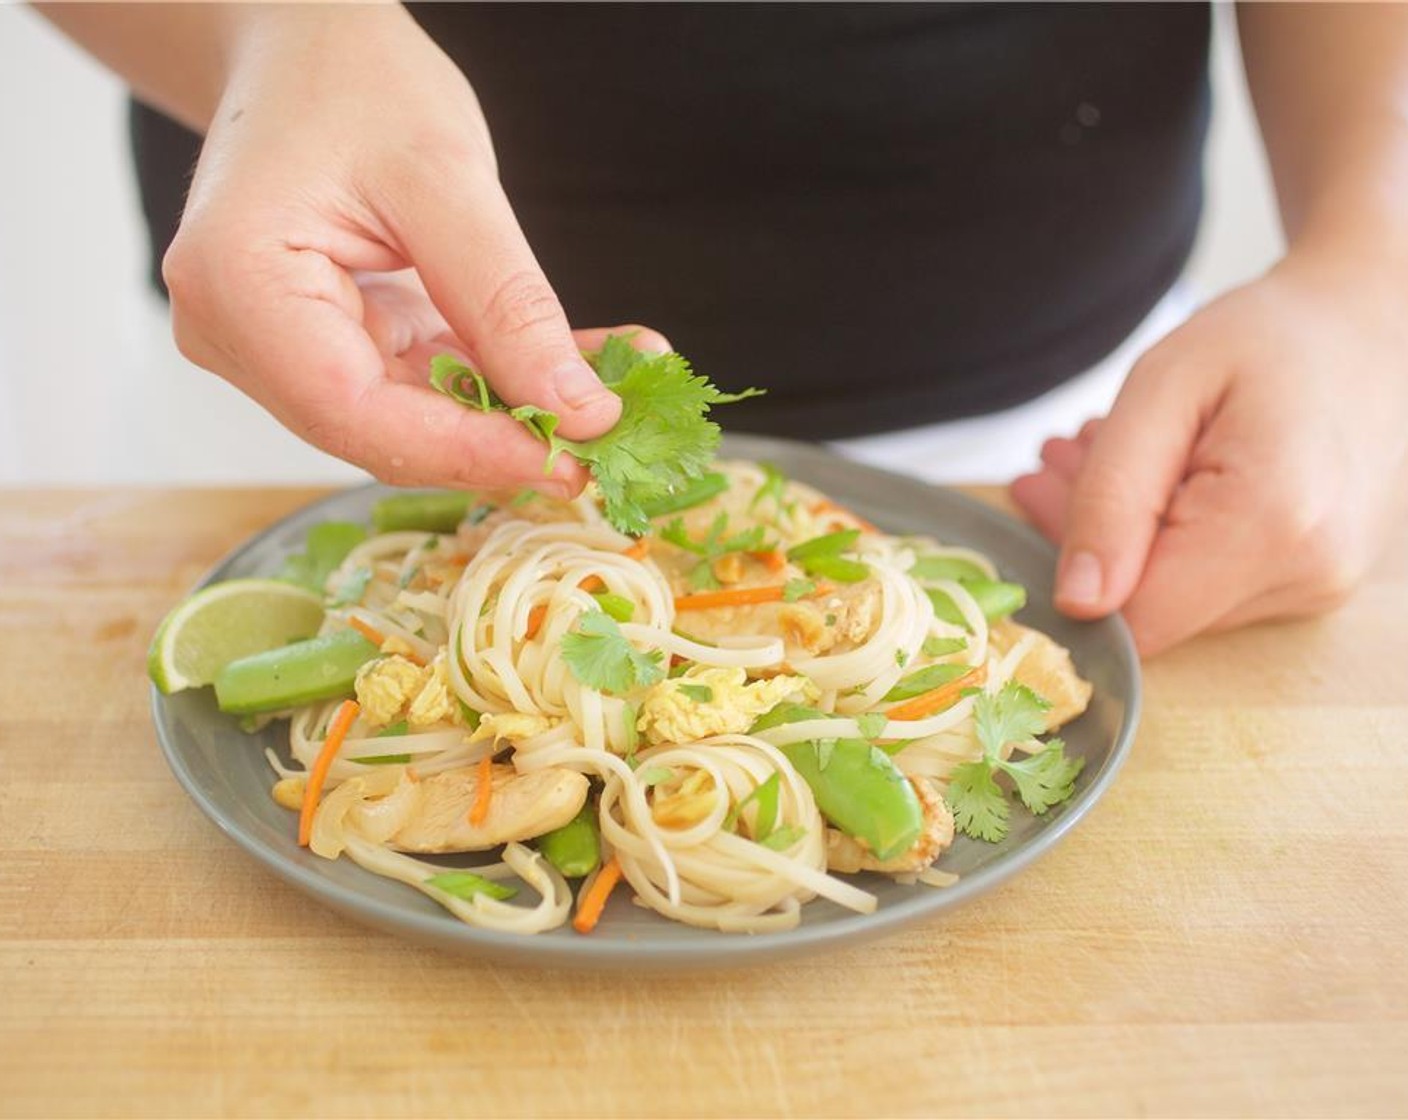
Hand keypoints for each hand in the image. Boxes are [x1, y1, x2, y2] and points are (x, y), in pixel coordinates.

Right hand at [162, 6, 661, 491]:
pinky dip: (497, 382)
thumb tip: (577, 414)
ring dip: (511, 415)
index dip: (467, 450)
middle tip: (607, 447)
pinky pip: (420, 389)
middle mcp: (236, 335)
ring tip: (608, 396)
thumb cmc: (353, 82)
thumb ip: (508, 304)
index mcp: (238, 284)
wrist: (307, 51)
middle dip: (500, 442)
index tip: (568, 462)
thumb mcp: (446, 178)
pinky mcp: (326, 349)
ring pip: (411, 422)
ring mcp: (275, 351)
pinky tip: (574, 371)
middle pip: (380, 432)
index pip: (353, 409)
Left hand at [1012, 249, 1407, 654]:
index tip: (1042, 487)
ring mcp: (1320, 587)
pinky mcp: (1315, 584)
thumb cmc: (1265, 340)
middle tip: (1062, 454)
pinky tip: (1160, 474)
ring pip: (1178, 597)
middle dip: (1094, 536)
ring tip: (1111, 450)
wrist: (1369, 328)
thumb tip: (1076, 601)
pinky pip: (1212, 584)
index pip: (1137, 615)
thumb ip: (1111, 497)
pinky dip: (1170, 536)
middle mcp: (1309, 573)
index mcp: (1273, 523)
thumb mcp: (1162, 388)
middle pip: (1154, 605)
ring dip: (1127, 531)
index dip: (1072, 567)